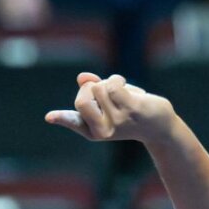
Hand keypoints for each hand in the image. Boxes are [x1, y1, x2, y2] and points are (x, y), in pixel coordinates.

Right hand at [45, 72, 176, 143]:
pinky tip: (130, 90)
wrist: (159, 127)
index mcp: (92, 131)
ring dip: (111, 82)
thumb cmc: (129, 113)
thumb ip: (92, 90)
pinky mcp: (131, 110)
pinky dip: (119, 80)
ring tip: (123, 94)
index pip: (74, 122)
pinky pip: (114, 85)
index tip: (49, 117)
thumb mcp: (108, 104)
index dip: (62, 118)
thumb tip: (81, 77)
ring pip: (100, 87)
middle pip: (83, 97)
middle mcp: (102, 129)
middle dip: (92, 86)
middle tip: (106, 92)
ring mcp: (117, 120)